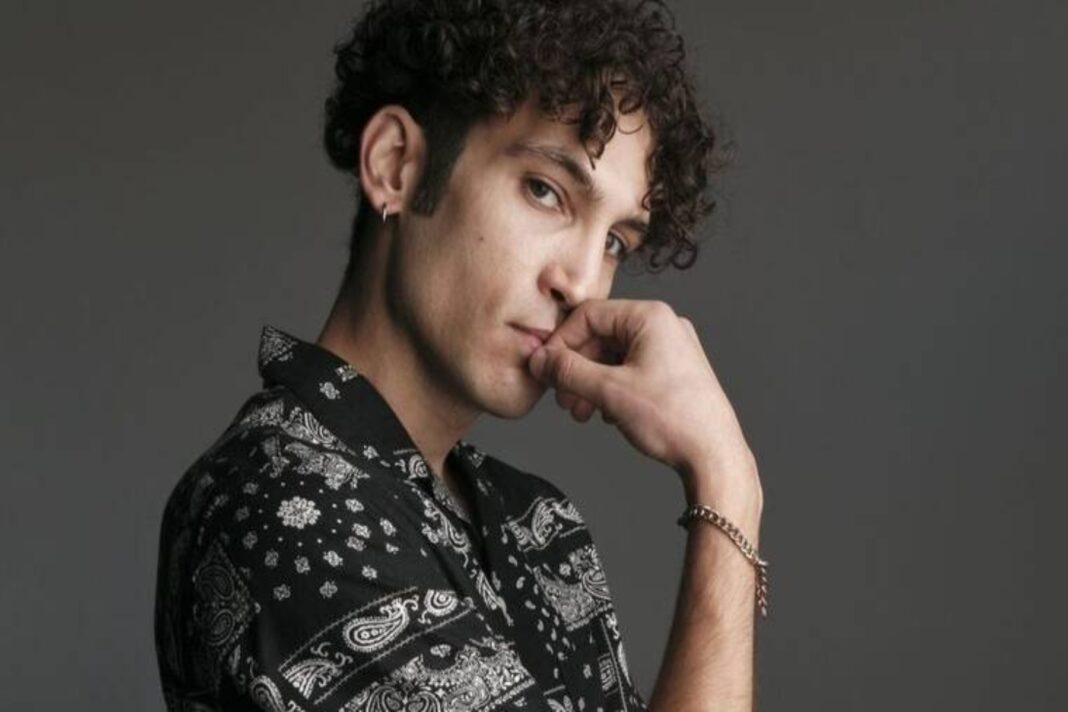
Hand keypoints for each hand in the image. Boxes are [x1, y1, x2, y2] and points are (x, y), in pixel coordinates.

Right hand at [528, 299, 761, 510]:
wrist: (713, 455)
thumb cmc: (672, 418)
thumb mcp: (609, 391)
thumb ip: (568, 371)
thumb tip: (539, 359)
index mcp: (650, 317)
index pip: (589, 315)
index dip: (561, 342)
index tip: (545, 369)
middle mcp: (664, 326)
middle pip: (601, 336)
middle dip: (576, 368)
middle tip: (561, 397)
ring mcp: (672, 349)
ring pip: (614, 356)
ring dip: (590, 382)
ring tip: (580, 412)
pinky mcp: (674, 372)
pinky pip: (631, 369)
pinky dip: (611, 388)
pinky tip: (605, 414)